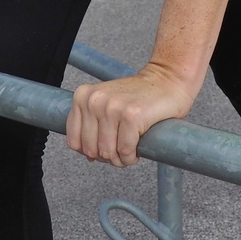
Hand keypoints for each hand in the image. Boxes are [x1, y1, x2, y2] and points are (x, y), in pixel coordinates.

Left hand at [67, 65, 197, 167]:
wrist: (166, 80)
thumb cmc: (138, 96)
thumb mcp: (105, 103)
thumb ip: (92, 125)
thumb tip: (88, 156)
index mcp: (83, 96)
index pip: (74, 141)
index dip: (91, 151)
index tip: (106, 147)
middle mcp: (94, 100)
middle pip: (91, 149)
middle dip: (107, 157)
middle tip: (121, 150)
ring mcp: (112, 107)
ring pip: (108, 152)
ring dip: (120, 159)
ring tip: (130, 150)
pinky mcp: (131, 116)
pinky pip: (125, 151)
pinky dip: (131, 157)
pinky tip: (138, 149)